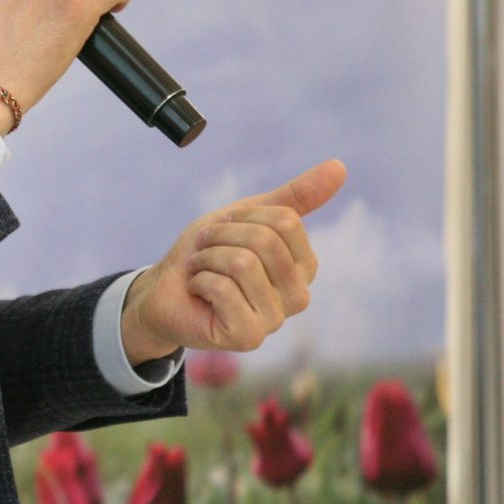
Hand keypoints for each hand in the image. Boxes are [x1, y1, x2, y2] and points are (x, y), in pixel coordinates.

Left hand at [123, 159, 347, 361]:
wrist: (164, 290)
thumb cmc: (209, 253)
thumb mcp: (248, 215)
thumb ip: (295, 196)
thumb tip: (340, 166)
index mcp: (304, 266)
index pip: (286, 221)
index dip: (243, 216)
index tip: (224, 229)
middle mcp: (298, 296)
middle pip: (265, 241)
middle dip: (221, 236)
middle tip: (206, 250)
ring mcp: (275, 320)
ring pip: (242, 264)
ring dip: (207, 259)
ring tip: (200, 270)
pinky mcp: (249, 337)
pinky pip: (224, 290)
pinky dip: (199, 281)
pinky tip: (199, 292)